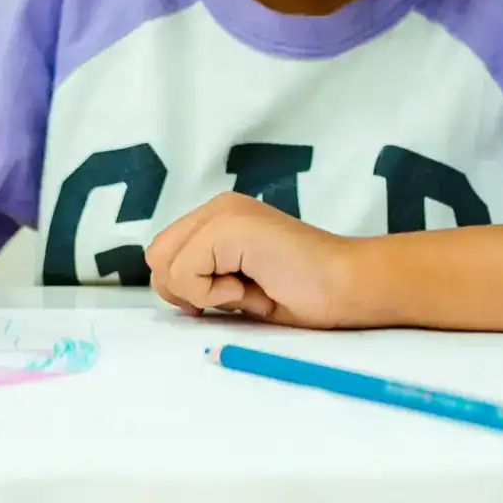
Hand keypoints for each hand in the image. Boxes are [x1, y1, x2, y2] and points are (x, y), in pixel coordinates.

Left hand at [144, 192, 366, 328]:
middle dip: (186, 290)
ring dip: (204, 293)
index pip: (163, 254)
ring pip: (165, 265)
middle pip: (156, 257)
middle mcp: (217, 207)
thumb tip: (168, 288)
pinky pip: (185, 273)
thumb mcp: (236, 285)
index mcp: (217, 217)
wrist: (346, 286)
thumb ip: (202, 277)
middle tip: (236, 294)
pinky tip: (253, 288)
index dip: (185, 288)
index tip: (230, 295)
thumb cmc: (300, 292)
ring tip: (249, 288)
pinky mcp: (229, 226)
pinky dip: (215, 294)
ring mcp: (223, 212)